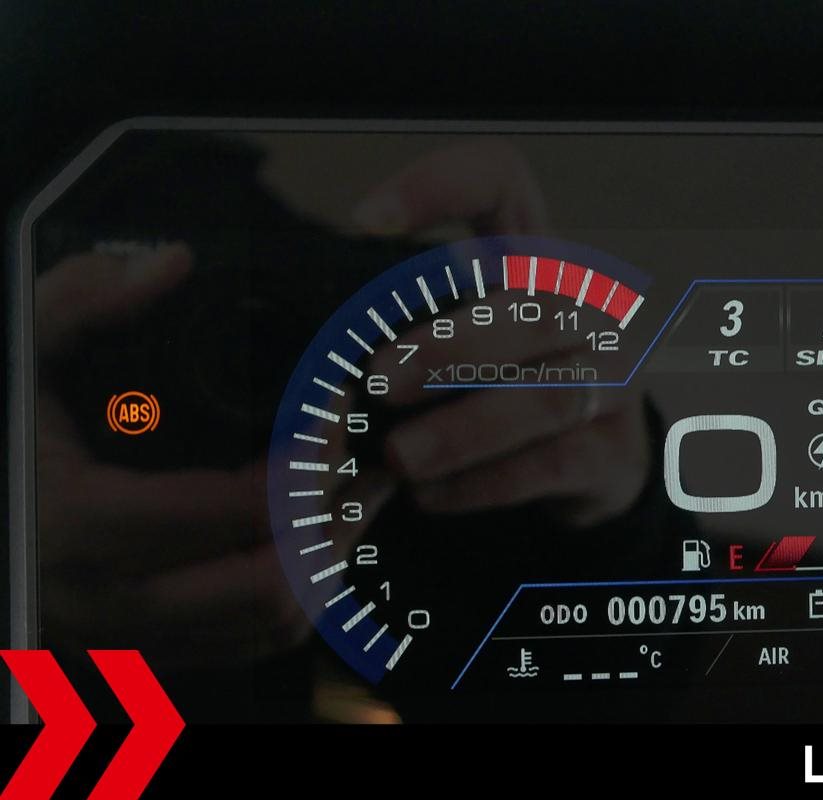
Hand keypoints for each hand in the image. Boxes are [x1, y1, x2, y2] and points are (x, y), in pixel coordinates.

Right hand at [35, 244, 390, 666]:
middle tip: (354, 452)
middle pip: (271, 584)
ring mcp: (127, 639)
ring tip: (360, 487)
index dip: (307, 463)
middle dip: (330, 514)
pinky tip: (321, 531)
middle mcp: (105, 602)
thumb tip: (172, 264)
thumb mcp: (18, 348)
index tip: (331, 409)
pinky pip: (249, 641)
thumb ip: (84, 299)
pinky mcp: (145, 651)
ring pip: (272, 622)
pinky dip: (302, 588)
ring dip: (330, 555)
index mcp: (79, 525)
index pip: (237, 513)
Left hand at [353, 142, 652, 526]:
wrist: (592, 459)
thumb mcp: (462, 332)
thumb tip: (309, 352)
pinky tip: (430, 496)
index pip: (502, 181)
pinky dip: (486, 482)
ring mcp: (611, 376)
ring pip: (548, 393)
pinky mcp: (614, 449)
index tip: (365, 221)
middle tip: (378, 382)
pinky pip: (554, 463)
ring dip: (466, 427)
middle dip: (450, 345)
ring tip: (401, 456)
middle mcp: (582, 304)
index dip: (441, 186)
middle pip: (534, 302)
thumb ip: (403, 322)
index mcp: (532, 252)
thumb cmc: (502, 381)